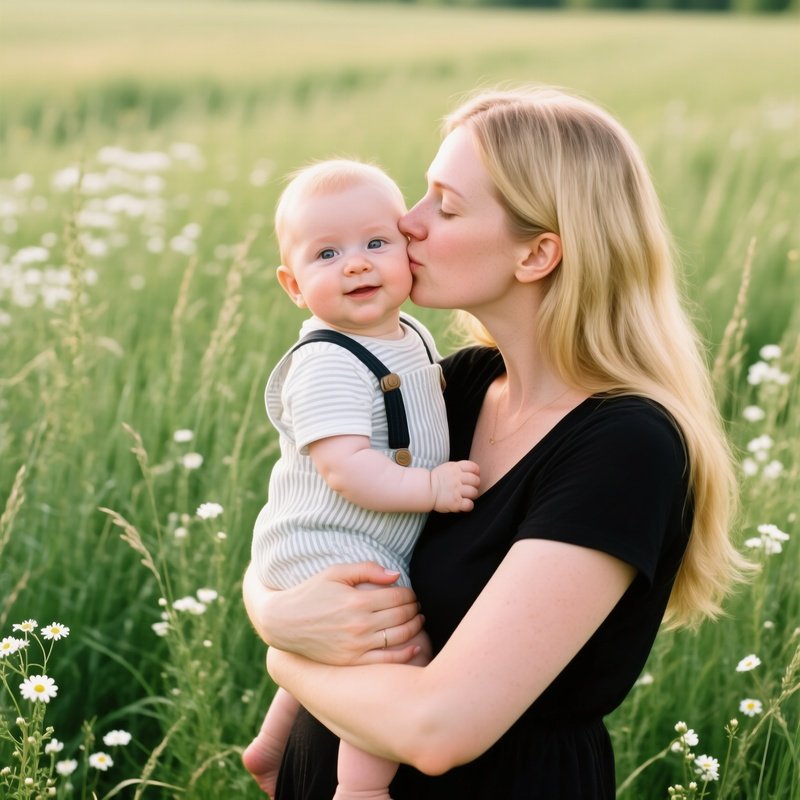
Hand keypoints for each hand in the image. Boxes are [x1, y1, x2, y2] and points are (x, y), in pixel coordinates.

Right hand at [243, 561, 423, 664]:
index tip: (411, 593)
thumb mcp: (335, 573)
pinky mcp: (351, 662)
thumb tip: (396, 575)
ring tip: (418, 621)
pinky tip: (415, 646)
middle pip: (402, 616)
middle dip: (415, 609)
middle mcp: (359, 625)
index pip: (398, 596)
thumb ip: (367, 569)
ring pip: (399, 637)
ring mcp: (356, 646)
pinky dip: (406, 654)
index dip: (410, 594)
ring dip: (415, 627)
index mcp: (357, 600)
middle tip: (417, 606)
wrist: (282, 623)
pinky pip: (387, 660)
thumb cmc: (310, 593)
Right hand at [430, 460, 479, 512]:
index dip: (476, 473)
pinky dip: (468, 505)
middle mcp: (457, 478)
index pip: (474, 467)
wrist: (424, 489)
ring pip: (474, 492)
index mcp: (456, 468)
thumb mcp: (448, 467)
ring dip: (471, 495)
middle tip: (468, 488)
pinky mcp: (455, 503)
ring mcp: (456, 490)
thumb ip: (460, 468)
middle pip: (476, 480)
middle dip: (475, 485)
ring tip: (465, 496)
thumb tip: (473, 472)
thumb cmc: (437, 479)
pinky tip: (463, 504)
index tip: (472, 477)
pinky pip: (469, 505)